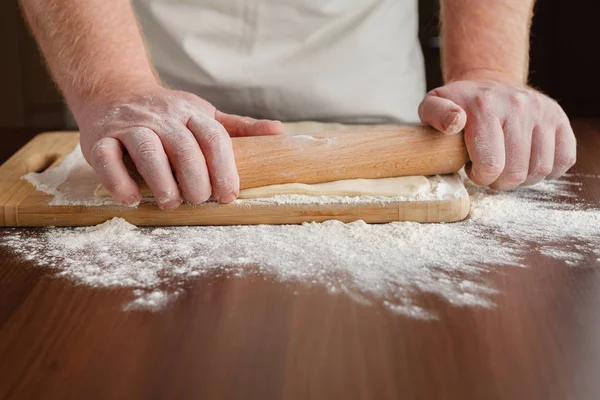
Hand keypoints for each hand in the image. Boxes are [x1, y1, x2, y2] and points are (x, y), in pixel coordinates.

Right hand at [77, 84, 283, 208]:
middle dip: (195, 178)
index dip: (224, 168)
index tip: (228, 195)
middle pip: (183, 146)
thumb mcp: (204, 114)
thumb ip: (237, 127)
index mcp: (190, 112)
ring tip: (171, 203)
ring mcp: (129, 126)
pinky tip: (131, 199)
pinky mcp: (98, 138)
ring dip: (161, 180)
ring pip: (146, 149)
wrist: (114, 91)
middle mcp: (161, 117)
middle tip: (199, 201)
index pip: (213, 138)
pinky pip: (106, 157)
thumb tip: (278, 132)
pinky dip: (118, 180)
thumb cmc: (167, 114)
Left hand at [418, 77, 575, 189]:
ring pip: (541, 169)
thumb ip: (435, 114)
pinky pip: (564, 159)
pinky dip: (548, 171)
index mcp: (485, 106)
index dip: (481, 178)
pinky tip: (527, 163)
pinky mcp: (559, 118)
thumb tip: (454, 123)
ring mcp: (542, 111)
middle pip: (516, 172)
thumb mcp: (433, 104)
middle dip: (499, 182)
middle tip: (489, 171)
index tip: (472, 169)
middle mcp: (519, 106)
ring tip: (506, 166)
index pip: (491, 165)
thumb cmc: (458, 104)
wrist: (488, 84)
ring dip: (522, 179)